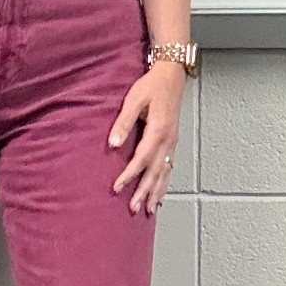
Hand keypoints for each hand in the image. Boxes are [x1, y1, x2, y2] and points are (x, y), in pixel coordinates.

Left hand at [108, 63, 183, 214]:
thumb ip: (123, 122)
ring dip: (157, 192)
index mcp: (158, 131)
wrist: (172, 76)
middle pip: (155, 172)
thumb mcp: (134, 100)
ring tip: (149, 209)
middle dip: (144, 192)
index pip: (141, 160)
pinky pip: (170, 168)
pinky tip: (161, 194)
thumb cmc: (152, 86)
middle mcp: (167, 141)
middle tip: (134, 209)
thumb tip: (113, 144)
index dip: (129, 176)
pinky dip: (165, 183)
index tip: (117, 188)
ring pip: (165, 174)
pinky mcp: (173, 142)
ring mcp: (172, 143)